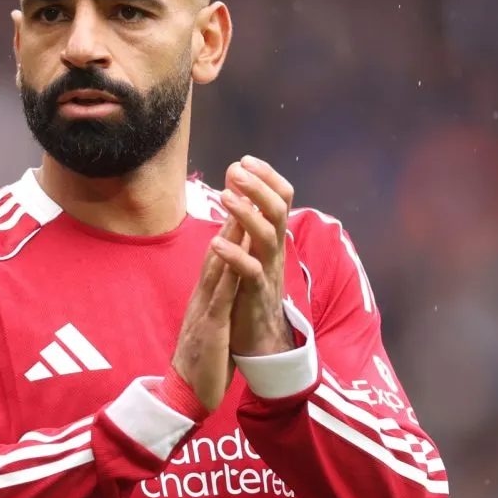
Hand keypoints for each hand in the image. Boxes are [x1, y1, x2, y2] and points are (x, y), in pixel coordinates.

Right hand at [170, 216, 244, 410]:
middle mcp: (201, 296)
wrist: (183, 397)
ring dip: (230, 237)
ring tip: (242, 207)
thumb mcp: (209, 325)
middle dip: (230, 218)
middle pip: (217, 251)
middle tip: (240, 185)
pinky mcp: (210, 328)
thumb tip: (225, 285)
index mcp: (204, 296)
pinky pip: (221, 297)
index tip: (242, 198)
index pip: (218, 255)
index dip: (230, 225)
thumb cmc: (201, 363)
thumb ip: (215, 302)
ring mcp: (204, 310)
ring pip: (217, 267)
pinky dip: (229, 273)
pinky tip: (239, 256)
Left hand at [212, 156, 296, 356]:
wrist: (258, 337)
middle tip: (237, 170)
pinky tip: (217, 242)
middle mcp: (274, 251)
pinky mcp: (256, 295)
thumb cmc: (249, 288)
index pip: (280, 198)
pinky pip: (251, 272)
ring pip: (267, 237)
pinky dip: (234, 255)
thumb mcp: (251, 250)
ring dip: (246, 214)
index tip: (245, 160)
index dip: (266, 177)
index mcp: (272, 238)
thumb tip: (238, 184)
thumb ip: (246, 221)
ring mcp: (268, 272)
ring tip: (225, 196)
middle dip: (258, 186)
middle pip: (277, 210)